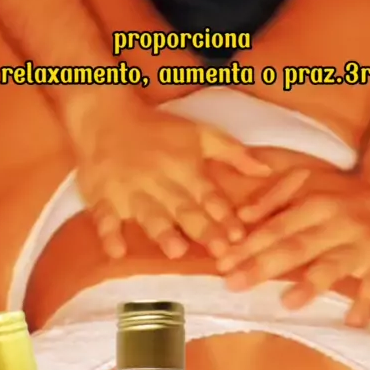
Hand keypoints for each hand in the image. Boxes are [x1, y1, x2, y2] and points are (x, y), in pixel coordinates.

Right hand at [73, 94, 270, 259]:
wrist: (105, 117)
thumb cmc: (157, 130)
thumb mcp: (199, 133)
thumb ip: (233, 153)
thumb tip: (267, 170)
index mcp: (185, 168)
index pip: (209, 195)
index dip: (224, 215)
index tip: (240, 236)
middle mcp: (161, 182)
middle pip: (184, 209)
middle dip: (202, 230)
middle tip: (219, 252)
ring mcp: (130, 191)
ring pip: (149, 214)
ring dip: (163, 232)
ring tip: (176, 251)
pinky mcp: (103, 197)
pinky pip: (105, 218)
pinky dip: (109, 234)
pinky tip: (117, 251)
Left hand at [216, 169, 369, 325]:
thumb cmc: (341, 195)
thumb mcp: (307, 182)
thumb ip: (273, 198)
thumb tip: (241, 217)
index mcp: (315, 203)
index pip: (276, 228)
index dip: (248, 246)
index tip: (222, 264)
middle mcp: (337, 223)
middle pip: (296, 247)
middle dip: (263, 266)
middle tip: (234, 284)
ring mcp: (362, 245)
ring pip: (334, 265)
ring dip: (312, 284)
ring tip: (289, 302)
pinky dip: (366, 304)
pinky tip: (352, 321)